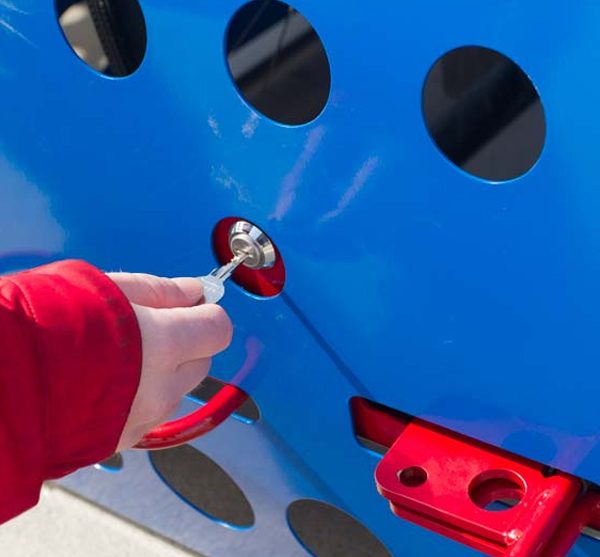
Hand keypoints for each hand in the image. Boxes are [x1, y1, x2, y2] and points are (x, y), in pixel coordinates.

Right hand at [107, 272, 232, 449]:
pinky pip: (149, 415)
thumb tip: (196, 291)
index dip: (206, 315)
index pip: (218, 330)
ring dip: (161, 373)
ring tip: (117, 357)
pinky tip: (105, 382)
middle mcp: (160, 390)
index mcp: (162, 346)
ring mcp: (141, 420)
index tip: (191, 305)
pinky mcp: (121, 441)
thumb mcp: (108, 291)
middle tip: (147, 329)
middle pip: (201, 363)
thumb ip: (162, 291)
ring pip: (175, 391)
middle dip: (185, 344)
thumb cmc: (46, 328)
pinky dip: (139, 398)